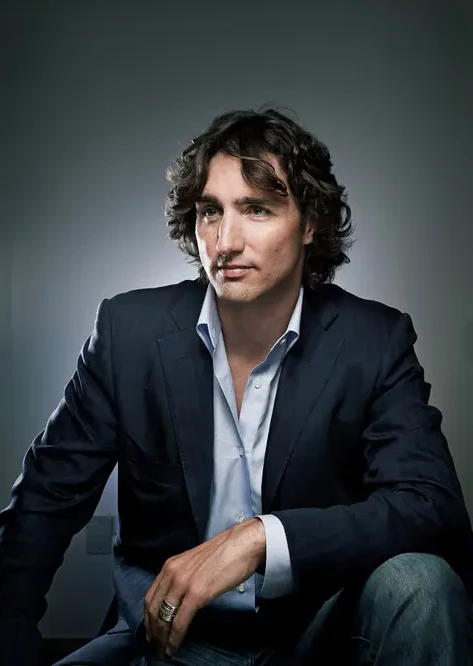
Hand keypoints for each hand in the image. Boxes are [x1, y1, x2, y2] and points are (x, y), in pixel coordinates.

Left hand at [143, 517, 265, 658]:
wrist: (242, 544)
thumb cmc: (224, 553)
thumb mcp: (194, 563)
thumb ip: (183, 577)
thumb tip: (180, 598)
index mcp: (170, 565)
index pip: (150, 596)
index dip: (148, 618)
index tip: (150, 632)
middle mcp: (171, 573)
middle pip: (153, 609)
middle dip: (152, 631)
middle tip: (155, 646)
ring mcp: (183, 583)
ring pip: (164, 617)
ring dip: (162, 638)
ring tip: (164, 651)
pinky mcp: (196, 594)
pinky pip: (180, 622)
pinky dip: (174, 638)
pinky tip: (174, 647)